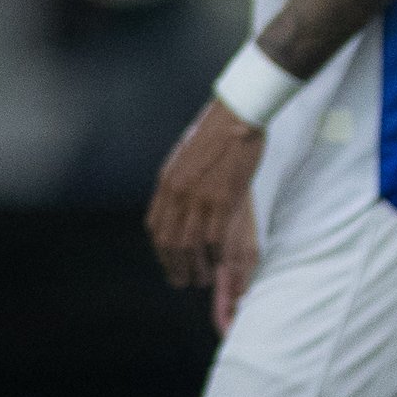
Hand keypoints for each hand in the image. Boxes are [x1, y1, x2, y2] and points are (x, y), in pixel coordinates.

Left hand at [148, 100, 267, 329]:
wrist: (239, 114)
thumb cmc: (218, 132)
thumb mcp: (186, 157)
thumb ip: (180, 183)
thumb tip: (180, 206)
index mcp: (168, 182)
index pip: (156, 228)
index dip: (161, 252)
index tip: (170, 264)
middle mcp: (179, 193)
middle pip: (170, 242)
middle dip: (176, 268)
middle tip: (185, 282)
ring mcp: (200, 197)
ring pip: (190, 246)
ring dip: (196, 268)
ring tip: (204, 279)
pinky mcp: (224, 199)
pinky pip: (214, 238)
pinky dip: (215, 256)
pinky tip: (220, 263)